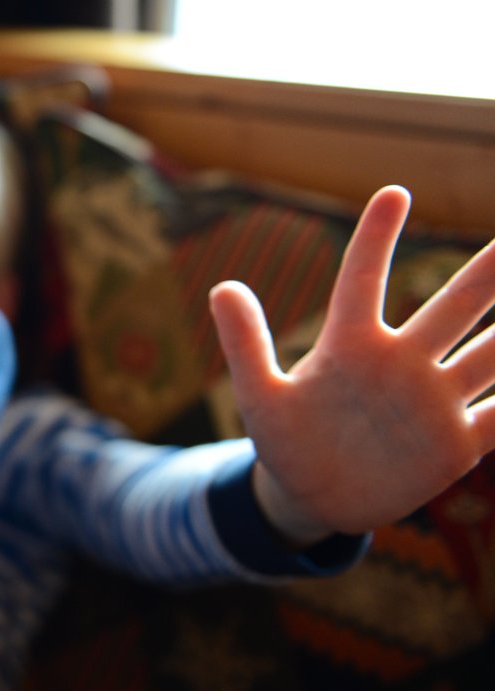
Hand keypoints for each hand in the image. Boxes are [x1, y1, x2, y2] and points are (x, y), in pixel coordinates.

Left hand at [209, 186, 494, 545]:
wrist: (312, 497)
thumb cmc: (283, 439)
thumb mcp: (258, 395)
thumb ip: (245, 343)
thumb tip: (222, 287)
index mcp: (351, 345)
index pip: (364, 280)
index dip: (375, 239)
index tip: (393, 193)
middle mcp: (402, 363)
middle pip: (453, 308)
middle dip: (488, 274)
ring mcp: (434, 401)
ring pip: (491, 355)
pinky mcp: (456, 444)